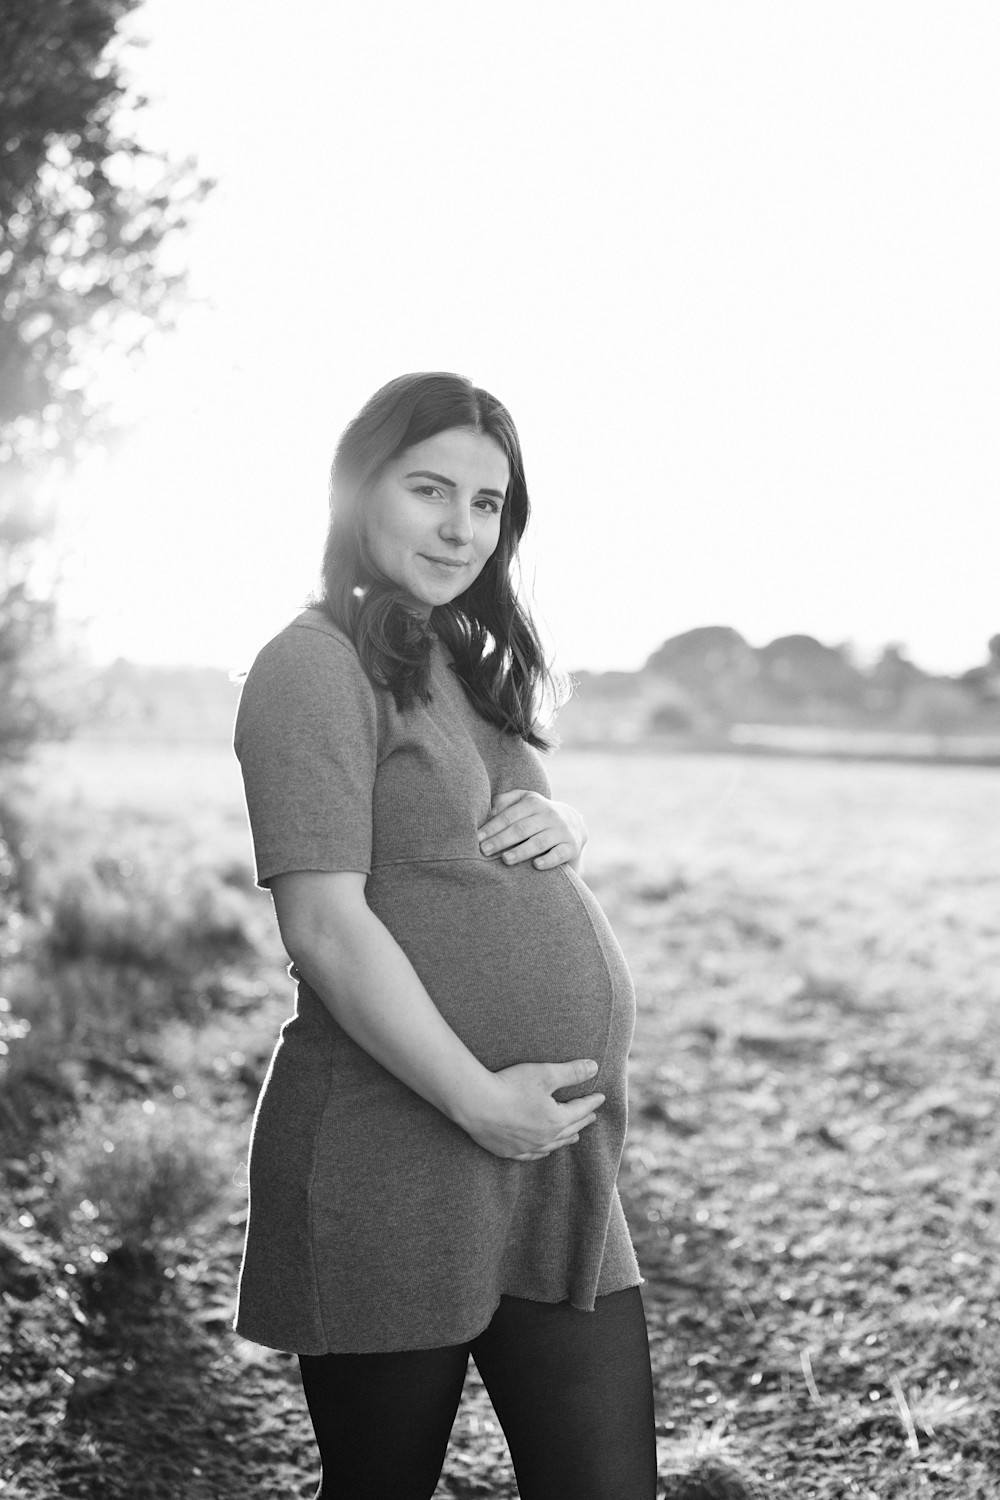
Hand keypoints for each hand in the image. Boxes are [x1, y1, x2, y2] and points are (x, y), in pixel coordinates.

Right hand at [460, 1059, 605, 1160]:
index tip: (600, 1098)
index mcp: (556, 1120)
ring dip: (565, 1139)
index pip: (580, 1110)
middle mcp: (544, 1138)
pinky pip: (532, 1155)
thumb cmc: (510, 1085)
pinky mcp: (508, 1151)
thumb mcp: (545, 1074)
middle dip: (582, 1121)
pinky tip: (543, 1150)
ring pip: (553, 1145)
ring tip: (574, 1136)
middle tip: (591, 1116)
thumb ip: (571, 1072)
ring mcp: (526, 1147)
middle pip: (569, 1129)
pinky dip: (542, 1151)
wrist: (476, 1104)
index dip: (591, 1102)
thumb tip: (594, 1067)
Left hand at [478, 789, 586, 870]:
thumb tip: (489, 811)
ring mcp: (561, 831)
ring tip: (505, 860)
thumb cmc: (538, 814)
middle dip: (501, 840)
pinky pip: (559, 854)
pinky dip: (549, 860)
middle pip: (521, 829)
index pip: (509, 816)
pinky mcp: (571, 846)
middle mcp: (548, 815)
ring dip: (521, 851)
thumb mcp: (524, 801)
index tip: (477, 839)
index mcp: (533, 803)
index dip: (492, 827)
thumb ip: (505, 801)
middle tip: (484, 851)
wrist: (574, 824)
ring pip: (539, 842)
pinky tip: (536, 865)